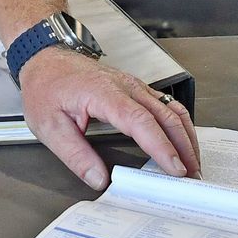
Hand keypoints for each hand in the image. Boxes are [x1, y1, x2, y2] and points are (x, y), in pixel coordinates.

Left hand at [19, 47, 201, 189]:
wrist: (45, 58)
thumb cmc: (46, 87)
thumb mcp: (49, 126)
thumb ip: (76, 156)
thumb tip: (98, 179)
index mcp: (105, 93)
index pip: (141, 122)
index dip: (161, 147)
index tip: (175, 168)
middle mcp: (125, 86)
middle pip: (166, 114)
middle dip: (184, 146)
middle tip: (193, 174)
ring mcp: (133, 85)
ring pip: (172, 108)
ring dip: (186, 135)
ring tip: (193, 162)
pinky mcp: (136, 88)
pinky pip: (166, 104)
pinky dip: (179, 124)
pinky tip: (182, 141)